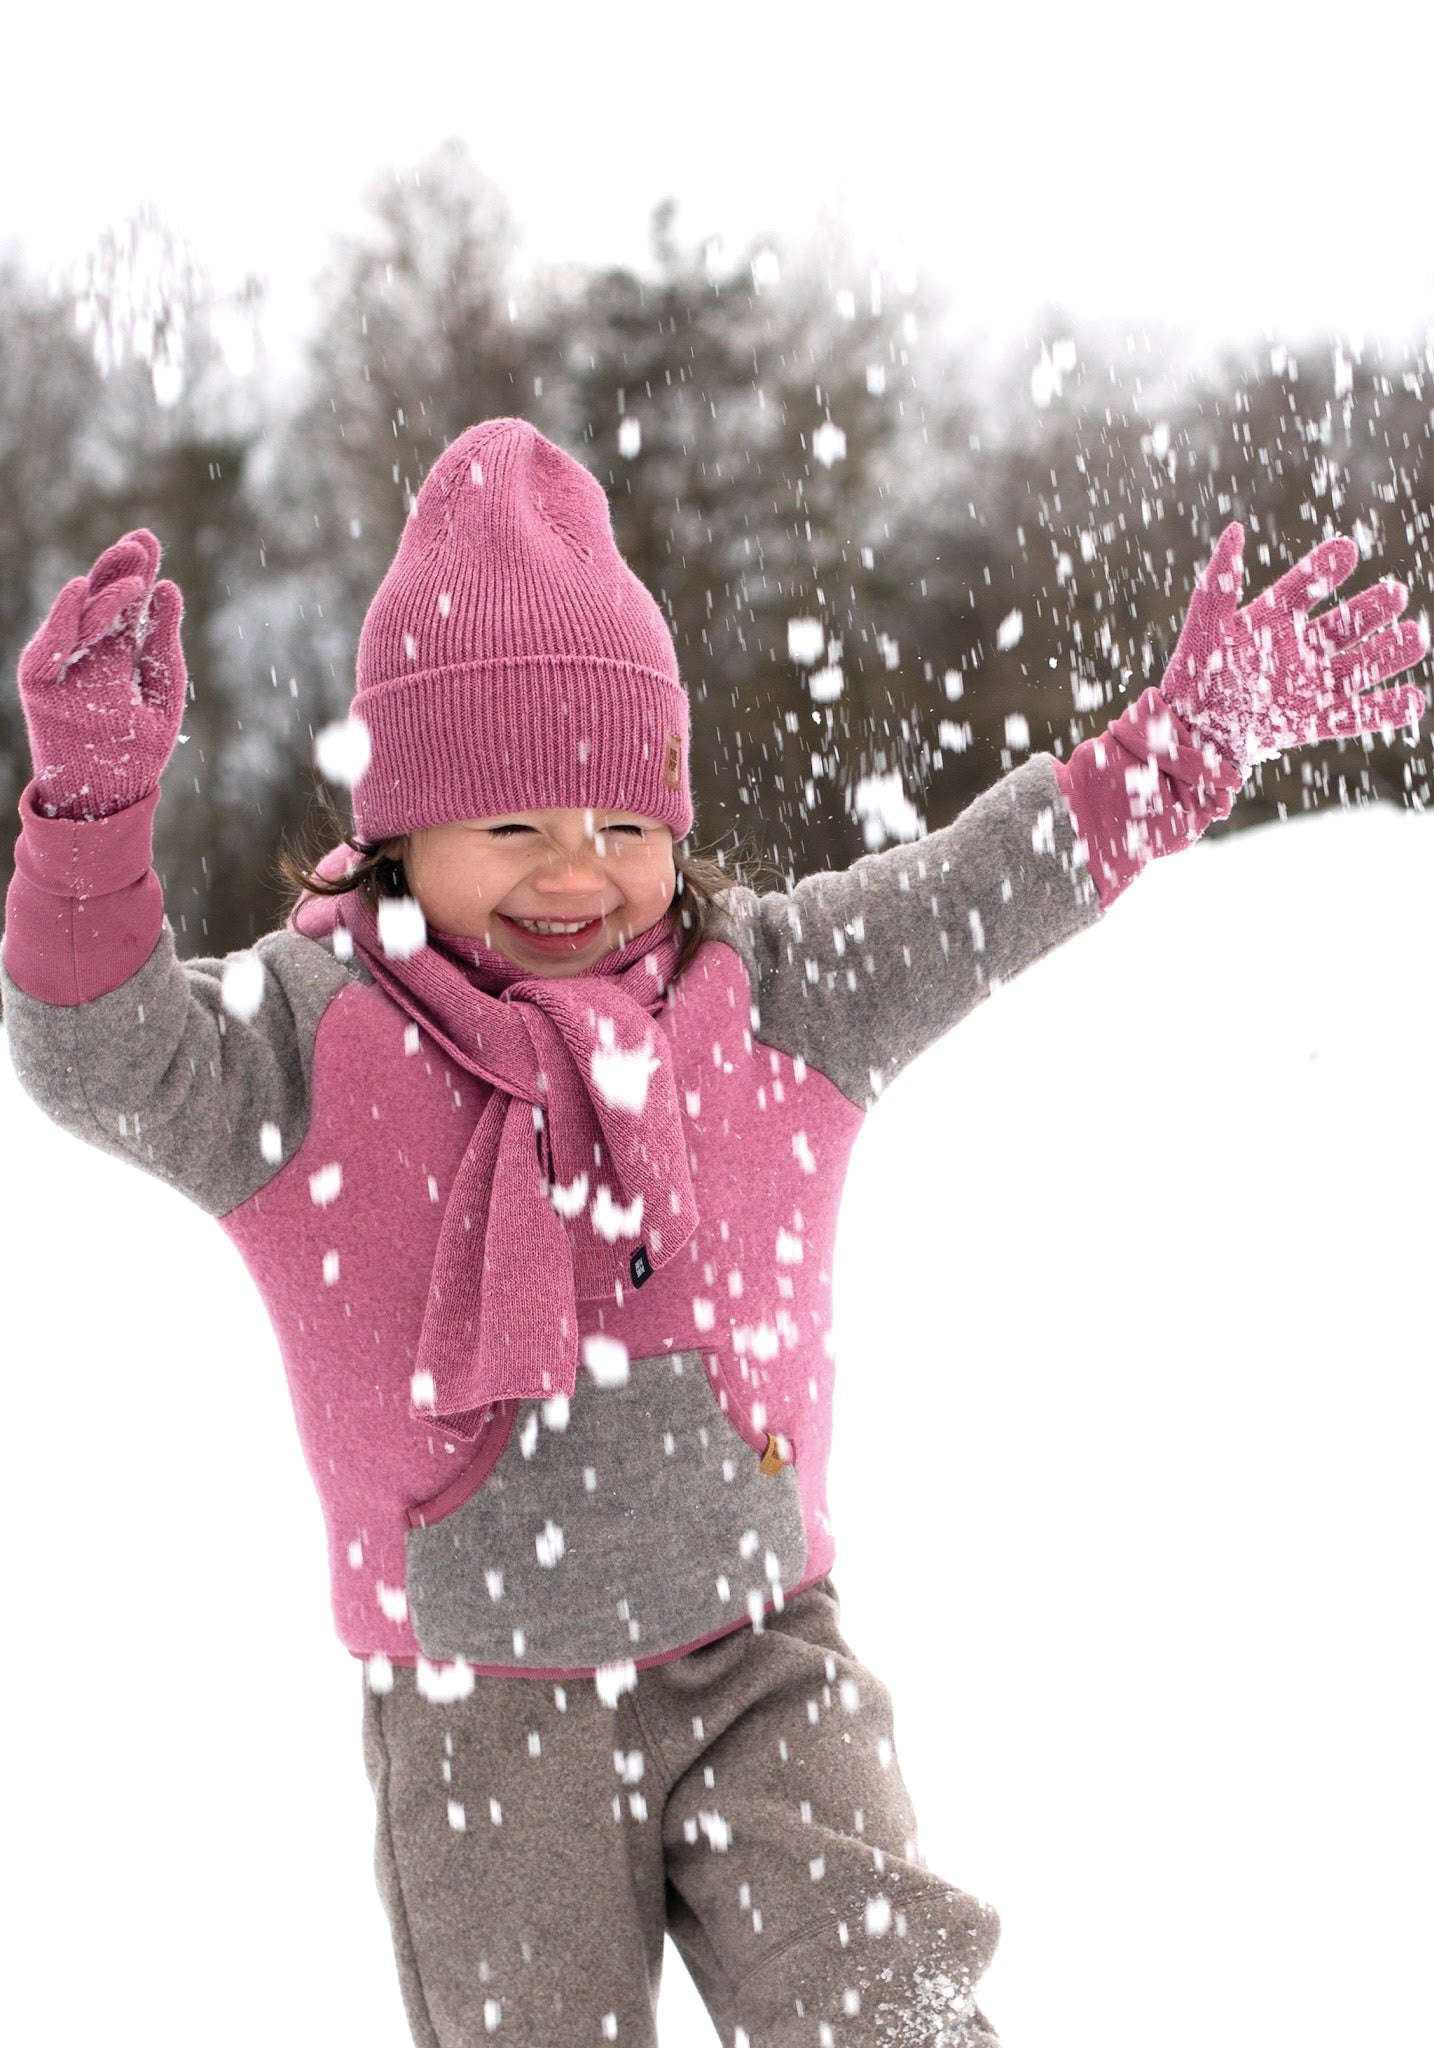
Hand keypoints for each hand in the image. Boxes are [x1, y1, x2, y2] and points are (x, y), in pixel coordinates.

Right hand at [16, 529, 185, 820]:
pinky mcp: (39, 685)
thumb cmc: (136, 752)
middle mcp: (84, 656)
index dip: (136, 572)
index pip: (125, 605)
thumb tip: (169, 588)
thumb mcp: (161, 693)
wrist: (107, 800)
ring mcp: (61, 669)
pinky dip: (63, 620)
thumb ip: (164, 645)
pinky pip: (50, 648)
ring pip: (80, 620)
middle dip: (119, 570)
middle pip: (101, 603)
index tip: (148, 541)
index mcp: (114, 654)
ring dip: (101, 591)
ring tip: (132, 573)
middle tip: (141, 541)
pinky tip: (79, 590)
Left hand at [1159, 523, 1427, 772]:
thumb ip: (1219, 582)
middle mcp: (1300, 649)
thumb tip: (1234, 530)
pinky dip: (1384, 712)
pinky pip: (1353, 717)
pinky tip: (1415, 701)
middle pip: (1344, 625)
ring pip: (1358, 667)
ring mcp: (1309, 686)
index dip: (1323, 569)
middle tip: (1395, 593)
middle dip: (1372, 609)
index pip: (1304, 587)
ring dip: (1388, 654)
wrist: (1189, 733)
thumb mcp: (1205, 626)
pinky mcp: (1312, 722)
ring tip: (1416, 637)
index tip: (1346, 550)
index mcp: (1274, 620)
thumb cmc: (1193, 676)